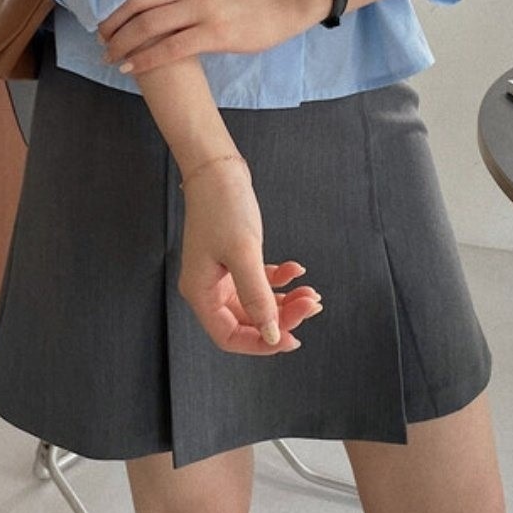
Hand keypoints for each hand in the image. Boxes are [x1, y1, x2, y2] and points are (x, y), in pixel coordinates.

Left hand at [98, 0, 329, 76]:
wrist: (282, 3)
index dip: (114, 5)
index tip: (101, 20)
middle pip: (136, 6)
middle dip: (112, 26)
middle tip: (101, 42)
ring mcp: (202, 10)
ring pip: (149, 27)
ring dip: (123, 45)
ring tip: (110, 57)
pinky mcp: (215, 33)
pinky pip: (171, 48)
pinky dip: (146, 59)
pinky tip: (131, 68)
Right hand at [178, 155, 322, 354]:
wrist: (218, 169)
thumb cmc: (222, 206)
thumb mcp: (243, 253)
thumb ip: (258, 297)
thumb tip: (272, 335)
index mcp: (201, 292)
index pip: (229, 336)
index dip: (260, 343)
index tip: (291, 338)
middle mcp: (209, 288)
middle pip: (247, 321)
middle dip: (281, 318)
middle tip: (310, 307)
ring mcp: (222, 274)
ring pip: (257, 303)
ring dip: (285, 301)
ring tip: (310, 292)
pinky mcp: (234, 260)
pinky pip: (259, 281)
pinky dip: (279, 280)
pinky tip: (296, 270)